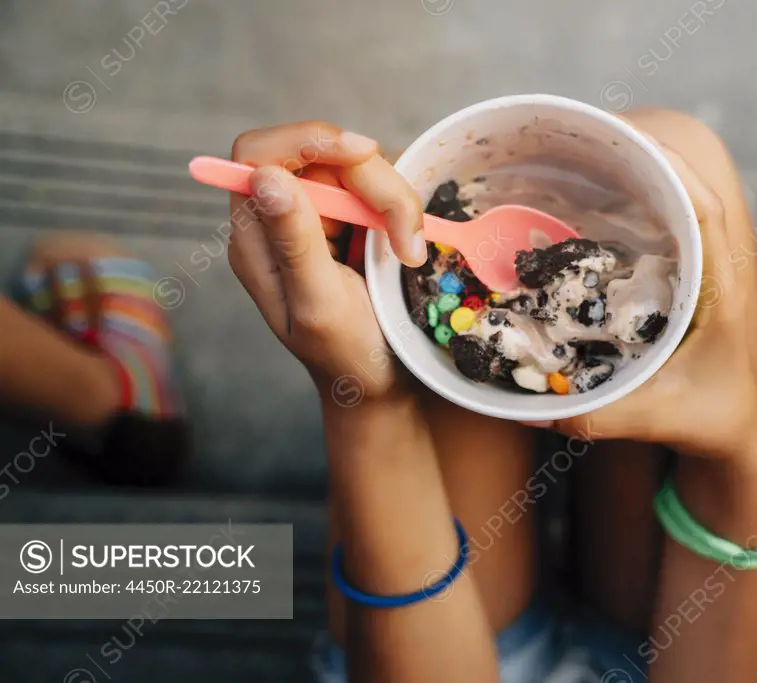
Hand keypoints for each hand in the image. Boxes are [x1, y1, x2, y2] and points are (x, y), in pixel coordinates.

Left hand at [227, 121, 427, 398]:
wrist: (383, 380)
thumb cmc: (347, 354)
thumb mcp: (320, 304)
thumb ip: (294, 241)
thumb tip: (265, 176)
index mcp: (255, 236)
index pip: (259, 154)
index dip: (306, 140)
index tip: (362, 155)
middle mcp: (281, 217)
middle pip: (322, 154)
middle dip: (373, 183)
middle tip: (406, 237)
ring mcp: (319, 215)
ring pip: (359, 166)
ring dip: (396, 201)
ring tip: (410, 253)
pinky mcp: (354, 218)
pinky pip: (380, 186)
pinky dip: (403, 210)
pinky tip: (409, 248)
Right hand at [535, 131, 756, 462]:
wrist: (743, 429)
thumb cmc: (713, 420)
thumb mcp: (659, 419)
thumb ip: (601, 416)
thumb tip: (533, 409)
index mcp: (727, 286)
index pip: (710, 209)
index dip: (674, 169)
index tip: (629, 143)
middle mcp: (725, 260)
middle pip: (700, 175)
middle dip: (651, 145)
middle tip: (589, 138)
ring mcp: (713, 257)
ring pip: (690, 181)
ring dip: (646, 158)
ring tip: (588, 151)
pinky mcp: (697, 263)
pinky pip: (676, 203)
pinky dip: (643, 183)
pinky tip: (598, 189)